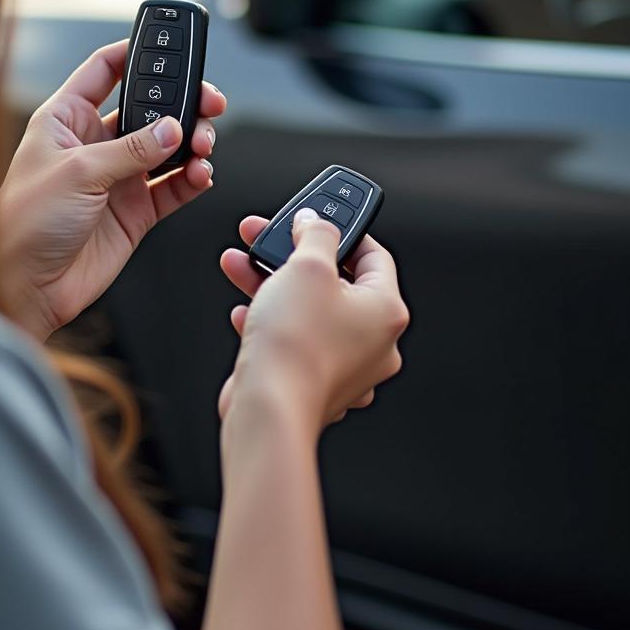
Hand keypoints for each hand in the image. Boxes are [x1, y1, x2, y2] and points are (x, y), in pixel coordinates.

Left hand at [0, 39, 226, 339]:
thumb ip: (131, 148)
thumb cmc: (22, 224)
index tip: (168, 48)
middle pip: (148, 108)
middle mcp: (94, 144)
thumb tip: (172, 128)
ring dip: (192, 142)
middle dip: (180, 102)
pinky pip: (173, 186)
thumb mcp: (77, 171)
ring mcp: (117, 178)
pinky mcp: (135, 211)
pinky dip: (192, 179)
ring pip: (168, 147)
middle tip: (207, 102)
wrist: (24, 287)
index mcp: (66, 119)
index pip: (105, 70)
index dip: (135, 53)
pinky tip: (199, 174)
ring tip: (203, 146)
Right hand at [217, 210, 408, 440]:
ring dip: (273, 285)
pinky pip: (294, 341)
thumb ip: (315, 234)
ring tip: (242, 266)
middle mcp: (374, 344)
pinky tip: (244, 311)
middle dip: (292, 257)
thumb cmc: (295, 345)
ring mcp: (345, 369)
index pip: (374, 257)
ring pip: (309, 312)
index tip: (318, 221)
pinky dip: (270, 321)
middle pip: (335, 284)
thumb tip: (315, 223)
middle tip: (269, 239)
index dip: (344, 232)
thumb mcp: (307, 266)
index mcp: (387, 312)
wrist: (268, 409)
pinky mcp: (314, 385)